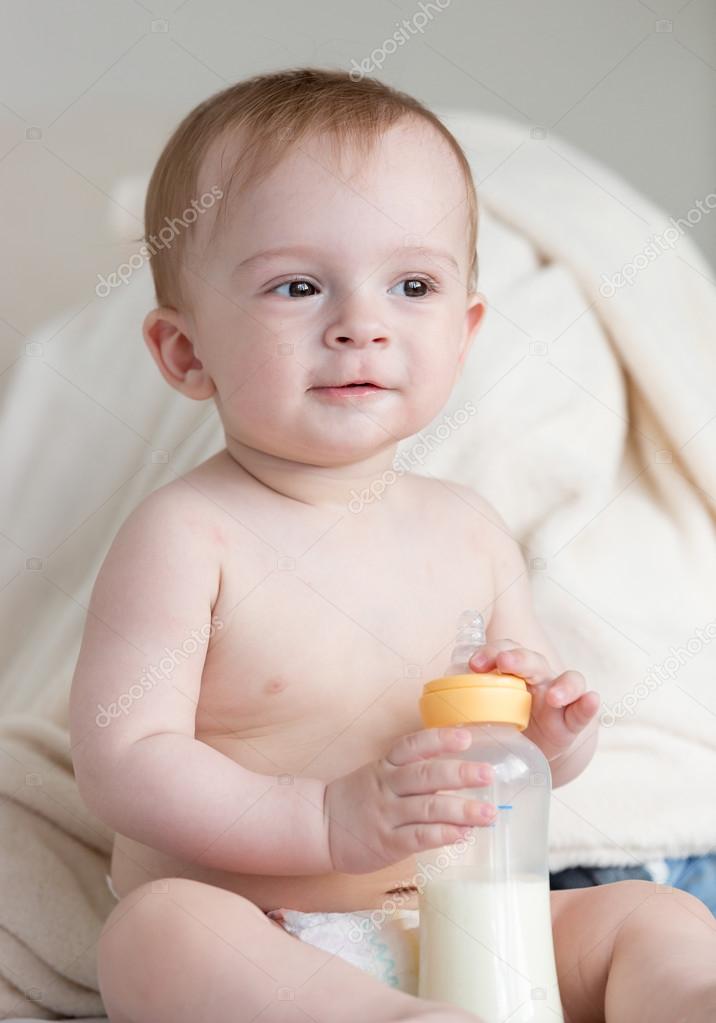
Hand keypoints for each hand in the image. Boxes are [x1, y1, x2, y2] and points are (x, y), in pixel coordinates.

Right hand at [323, 726, 496, 873]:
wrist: (320, 826)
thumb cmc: (358, 799)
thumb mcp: (380, 773)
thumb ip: (413, 770)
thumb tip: (459, 769)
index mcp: (386, 765)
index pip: (413, 746)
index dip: (439, 740)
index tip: (466, 737)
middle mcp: (387, 786)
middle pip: (426, 775)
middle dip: (460, 774)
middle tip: (488, 774)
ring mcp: (387, 814)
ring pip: (427, 808)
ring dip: (461, 810)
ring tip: (488, 813)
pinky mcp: (387, 842)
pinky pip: (418, 837)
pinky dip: (442, 835)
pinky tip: (463, 834)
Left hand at [469, 640, 599, 761]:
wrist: (531, 752)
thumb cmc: (501, 724)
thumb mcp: (479, 713)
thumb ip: (460, 706)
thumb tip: (426, 709)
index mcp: (511, 673)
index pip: (503, 652)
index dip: (490, 653)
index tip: (474, 664)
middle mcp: (537, 678)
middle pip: (531, 659)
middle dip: (518, 658)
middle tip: (506, 663)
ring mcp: (559, 698)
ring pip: (568, 679)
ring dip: (563, 684)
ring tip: (554, 695)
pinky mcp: (574, 721)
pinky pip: (585, 708)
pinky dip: (589, 704)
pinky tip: (591, 702)